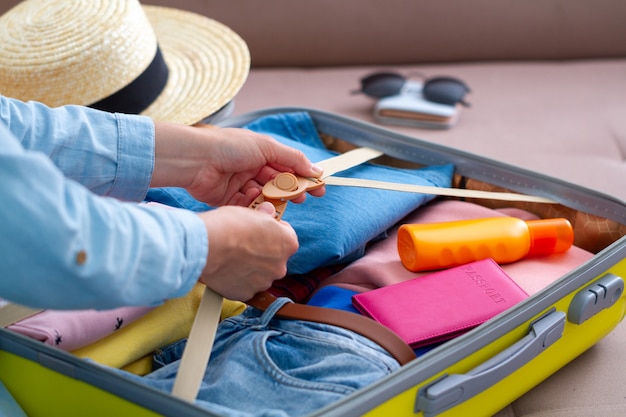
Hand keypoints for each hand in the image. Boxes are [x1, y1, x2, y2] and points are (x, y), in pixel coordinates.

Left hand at [150, 122, 324, 206]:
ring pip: (264, 197)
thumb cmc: (230, 146)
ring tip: (280, 202)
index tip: (319, 188)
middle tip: (301, 199)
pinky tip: (258, 204)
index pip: (288, 167)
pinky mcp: (229, 199)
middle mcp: (251, 168)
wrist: (196, 159)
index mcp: (260, 153)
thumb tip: (316, 169)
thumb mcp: (267, 147)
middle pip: (278, 184)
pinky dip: (254, 206)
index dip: (303, 177)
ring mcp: (240, 184)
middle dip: (290, 191)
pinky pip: (248, 206)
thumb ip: (293, 159)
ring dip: (273, 199)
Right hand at [196, 202, 296, 300]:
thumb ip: (264, 217)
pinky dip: (237, 280)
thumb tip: (268, 212)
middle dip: (262, 253)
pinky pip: (244, 286)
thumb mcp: (251, 212)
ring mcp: (263, 282)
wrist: (208, 246)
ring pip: (259, 274)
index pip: (286, 237)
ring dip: (250, 268)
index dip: (272, 232)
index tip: (261, 231)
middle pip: (273, 259)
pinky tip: (226, 269)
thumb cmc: (229, 226)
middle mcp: (280, 266)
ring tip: (232, 257)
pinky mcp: (246, 294)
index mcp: (287, 244)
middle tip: (243, 245)